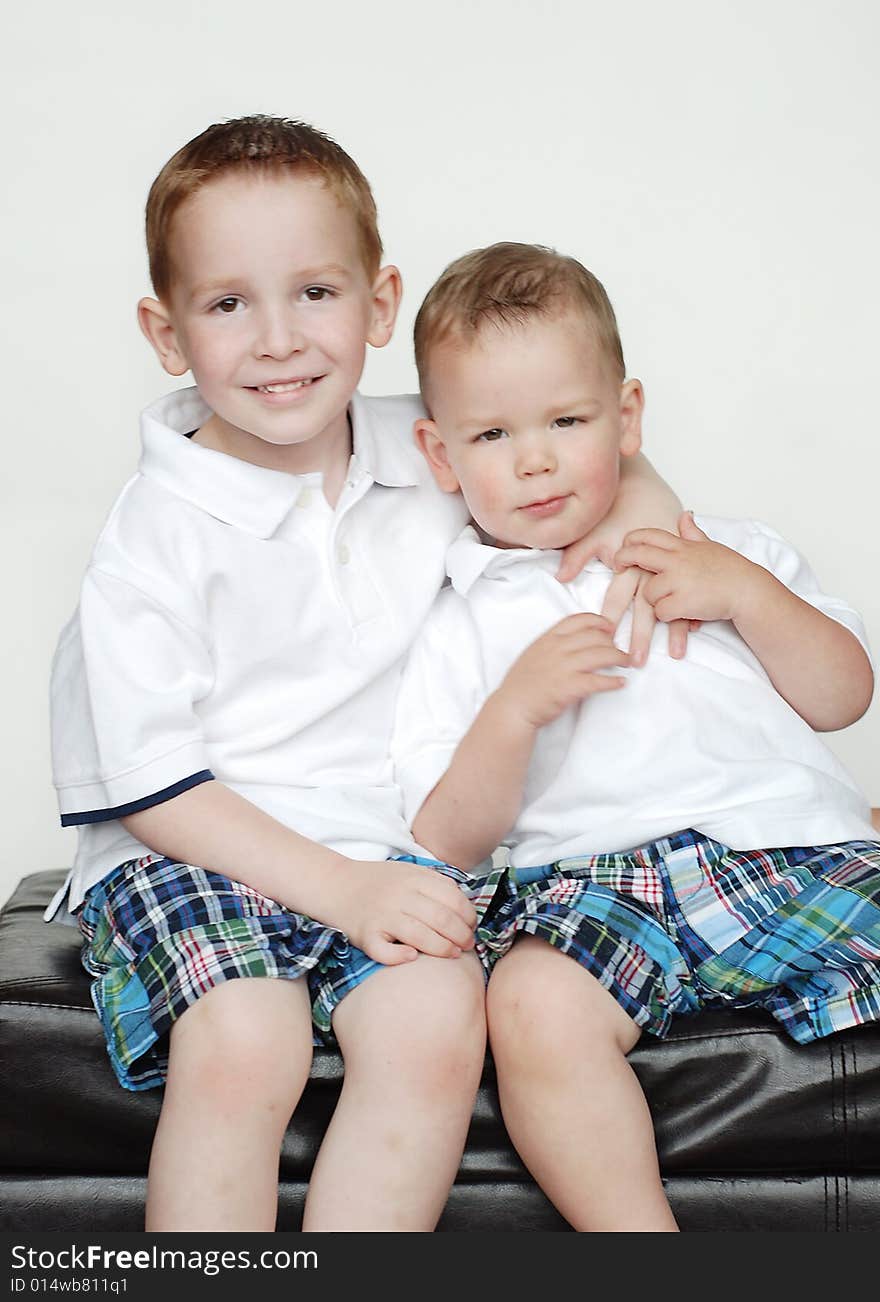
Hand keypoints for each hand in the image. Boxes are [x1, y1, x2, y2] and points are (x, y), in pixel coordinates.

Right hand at [332, 858, 477, 965]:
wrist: (334, 884)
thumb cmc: (376, 882)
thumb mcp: (407, 872)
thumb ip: (434, 883)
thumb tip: (465, 905)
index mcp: (413, 878)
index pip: (452, 898)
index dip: (468, 915)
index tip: (472, 925)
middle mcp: (399, 895)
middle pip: (441, 918)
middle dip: (461, 935)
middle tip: (468, 944)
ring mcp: (381, 915)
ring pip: (420, 936)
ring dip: (443, 948)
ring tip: (454, 954)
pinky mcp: (365, 935)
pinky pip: (385, 951)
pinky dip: (400, 957)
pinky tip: (412, 957)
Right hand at [495, 613, 629, 730]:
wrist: (512, 708)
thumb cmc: (520, 686)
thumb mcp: (532, 655)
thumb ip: (551, 646)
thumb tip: (572, 644)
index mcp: (548, 639)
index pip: (578, 620)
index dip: (598, 621)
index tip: (609, 626)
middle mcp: (557, 649)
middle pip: (595, 636)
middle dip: (613, 642)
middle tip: (620, 650)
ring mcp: (564, 667)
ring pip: (602, 654)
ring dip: (619, 658)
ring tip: (627, 663)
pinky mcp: (570, 687)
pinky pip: (599, 681)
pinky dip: (613, 681)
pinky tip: (620, 683)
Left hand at [556, 454, 691, 660]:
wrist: (643, 488)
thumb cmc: (615, 511)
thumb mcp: (594, 531)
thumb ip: (577, 556)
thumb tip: (562, 577)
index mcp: (628, 562)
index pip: (618, 596)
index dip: (611, 619)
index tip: (607, 642)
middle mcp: (651, 568)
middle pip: (646, 607)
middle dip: (641, 636)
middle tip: (636, 661)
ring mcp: (672, 568)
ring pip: (673, 603)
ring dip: (674, 631)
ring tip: (677, 654)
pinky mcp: (685, 566)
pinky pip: (691, 592)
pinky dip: (693, 610)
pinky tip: (696, 631)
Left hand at [613, 512, 758, 624]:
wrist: (748, 590)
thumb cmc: (730, 570)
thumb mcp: (709, 546)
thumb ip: (692, 533)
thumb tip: (685, 515)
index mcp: (682, 546)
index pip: (649, 535)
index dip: (632, 538)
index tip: (625, 544)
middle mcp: (677, 560)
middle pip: (638, 554)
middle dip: (622, 558)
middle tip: (617, 565)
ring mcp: (679, 581)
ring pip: (647, 592)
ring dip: (655, 600)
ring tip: (671, 601)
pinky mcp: (682, 602)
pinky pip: (660, 612)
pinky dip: (667, 616)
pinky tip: (679, 614)